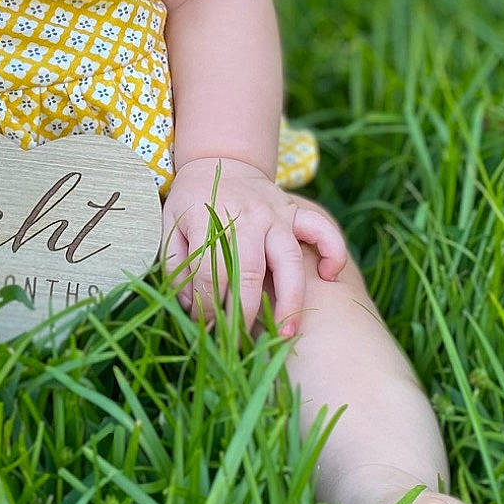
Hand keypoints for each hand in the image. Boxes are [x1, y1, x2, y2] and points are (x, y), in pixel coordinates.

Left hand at [161, 157, 348, 335]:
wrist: (219, 160)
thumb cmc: (191, 202)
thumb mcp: (170, 227)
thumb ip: (177, 266)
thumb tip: (194, 307)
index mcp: (209, 219)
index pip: (208, 272)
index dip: (207, 307)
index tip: (207, 328)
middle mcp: (246, 216)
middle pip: (249, 272)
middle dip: (245, 314)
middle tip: (241, 343)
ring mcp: (276, 213)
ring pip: (289, 259)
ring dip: (290, 300)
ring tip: (287, 333)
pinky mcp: (296, 211)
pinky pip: (322, 229)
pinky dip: (333, 251)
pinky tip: (330, 277)